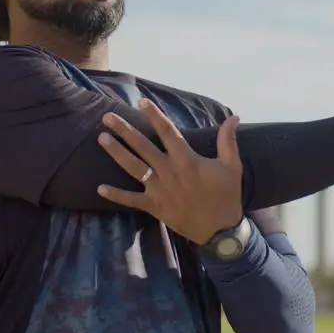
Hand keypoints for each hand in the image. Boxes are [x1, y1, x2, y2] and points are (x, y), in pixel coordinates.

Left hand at [95, 99, 244, 244]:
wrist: (220, 231)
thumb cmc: (226, 196)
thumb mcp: (232, 166)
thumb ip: (228, 140)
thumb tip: (234, 117)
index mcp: (186, 160)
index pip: (167, 132)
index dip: (154, 116)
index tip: (141, 102)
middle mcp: (169, 172)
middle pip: (143, 146)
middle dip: (124, 130)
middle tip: (107, 117)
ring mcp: (159, 190)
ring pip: (134, 167)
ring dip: (116, 152)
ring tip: (102, 138)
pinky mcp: (155, 207)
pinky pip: (132, 200)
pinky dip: (116, 195)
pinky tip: (99, 188)